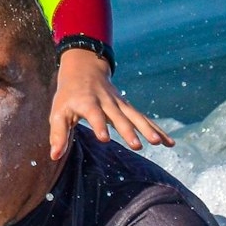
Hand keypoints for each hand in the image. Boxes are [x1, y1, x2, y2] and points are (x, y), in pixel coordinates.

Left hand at [47, 48, 174, 159]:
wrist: (84, 69)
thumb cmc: (68, 95)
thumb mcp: (58, 112)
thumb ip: (58, 134)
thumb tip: (54, 156)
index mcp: (87, 101)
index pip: (93, 114)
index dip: (99, 125)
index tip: (105, 138)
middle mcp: (105, 102)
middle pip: (118, 116)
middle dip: (127, 130)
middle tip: (137, 145)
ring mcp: (119, 103)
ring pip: (135, 116)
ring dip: (147, 129)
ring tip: (160, 143)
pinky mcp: (127, 107)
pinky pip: (144, 118)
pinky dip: (157, 129)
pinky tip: (170, 142)